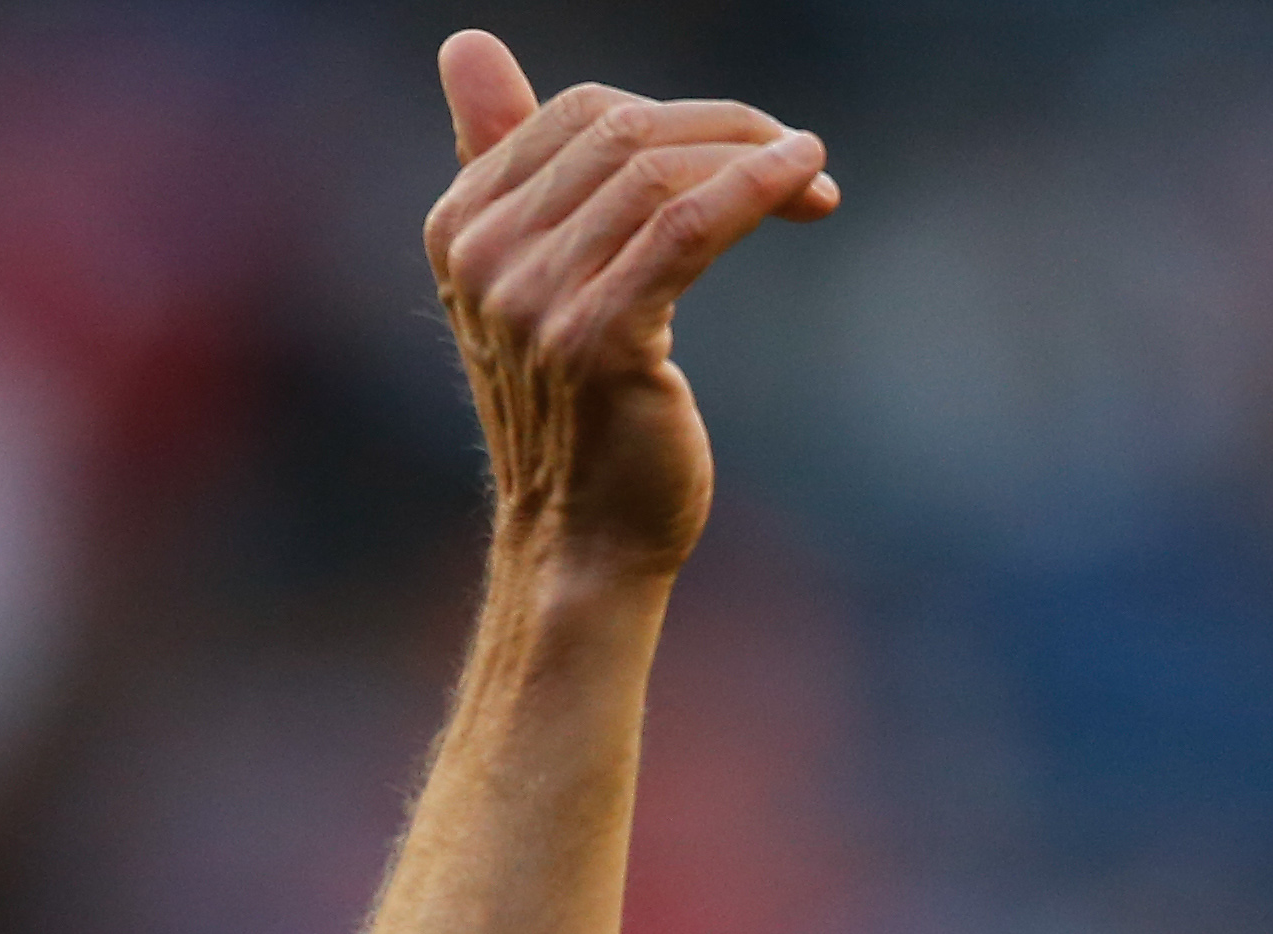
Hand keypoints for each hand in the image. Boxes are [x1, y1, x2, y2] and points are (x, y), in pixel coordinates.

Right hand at [424, 31, 838, 573]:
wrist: (584, 544)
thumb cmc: (579, 419)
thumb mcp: (533, 282)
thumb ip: (509, 166)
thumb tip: (468, 45)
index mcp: (460, 225)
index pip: (578, 114)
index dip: (677, 116)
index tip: (752, 147)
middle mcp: (483, 255)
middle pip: (621, 132)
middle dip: (724, 130)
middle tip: (800, 158)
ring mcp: (533, 300)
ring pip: (657, 174)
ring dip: (752, 158)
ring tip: (812, 174)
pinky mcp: (597, 339)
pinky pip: (686, 227)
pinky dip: (754, 189)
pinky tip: (804, 184)